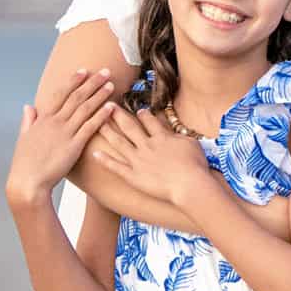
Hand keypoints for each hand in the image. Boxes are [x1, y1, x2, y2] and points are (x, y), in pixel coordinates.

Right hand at [6, 69, 115, 207]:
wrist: (28, 183)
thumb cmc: (25, 163)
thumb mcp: (24, 138)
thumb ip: (28, 121)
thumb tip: (29, 106)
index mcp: (43, 119)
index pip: (60, 94)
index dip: (73, 81)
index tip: (84, 71)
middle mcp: (55, 122)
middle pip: (76, 97)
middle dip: (92, 83)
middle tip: (106, 71)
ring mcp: (65, 133)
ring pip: (85, 109)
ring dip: (99, 95)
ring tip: (111, 85)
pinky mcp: (74, 146)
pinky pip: (90, 127)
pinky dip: (101, 115)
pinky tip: (112, 107)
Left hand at [92, 106, 211, 205]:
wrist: (189, 184)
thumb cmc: (195, 165)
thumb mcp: (191, 143)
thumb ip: (179, 136)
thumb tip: (174, 131)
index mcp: (162, 137)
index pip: (149, 121)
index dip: (142, 114)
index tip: (137, 109)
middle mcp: (147, 146)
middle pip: (129, 127)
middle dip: (118, 115)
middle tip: (107, 105)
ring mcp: (138, 161)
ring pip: (119, 143)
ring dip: (107, 132)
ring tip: (97, 123)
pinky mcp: (133, 176)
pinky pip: (116, 166)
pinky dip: (105, 160)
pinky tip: (95, 153)